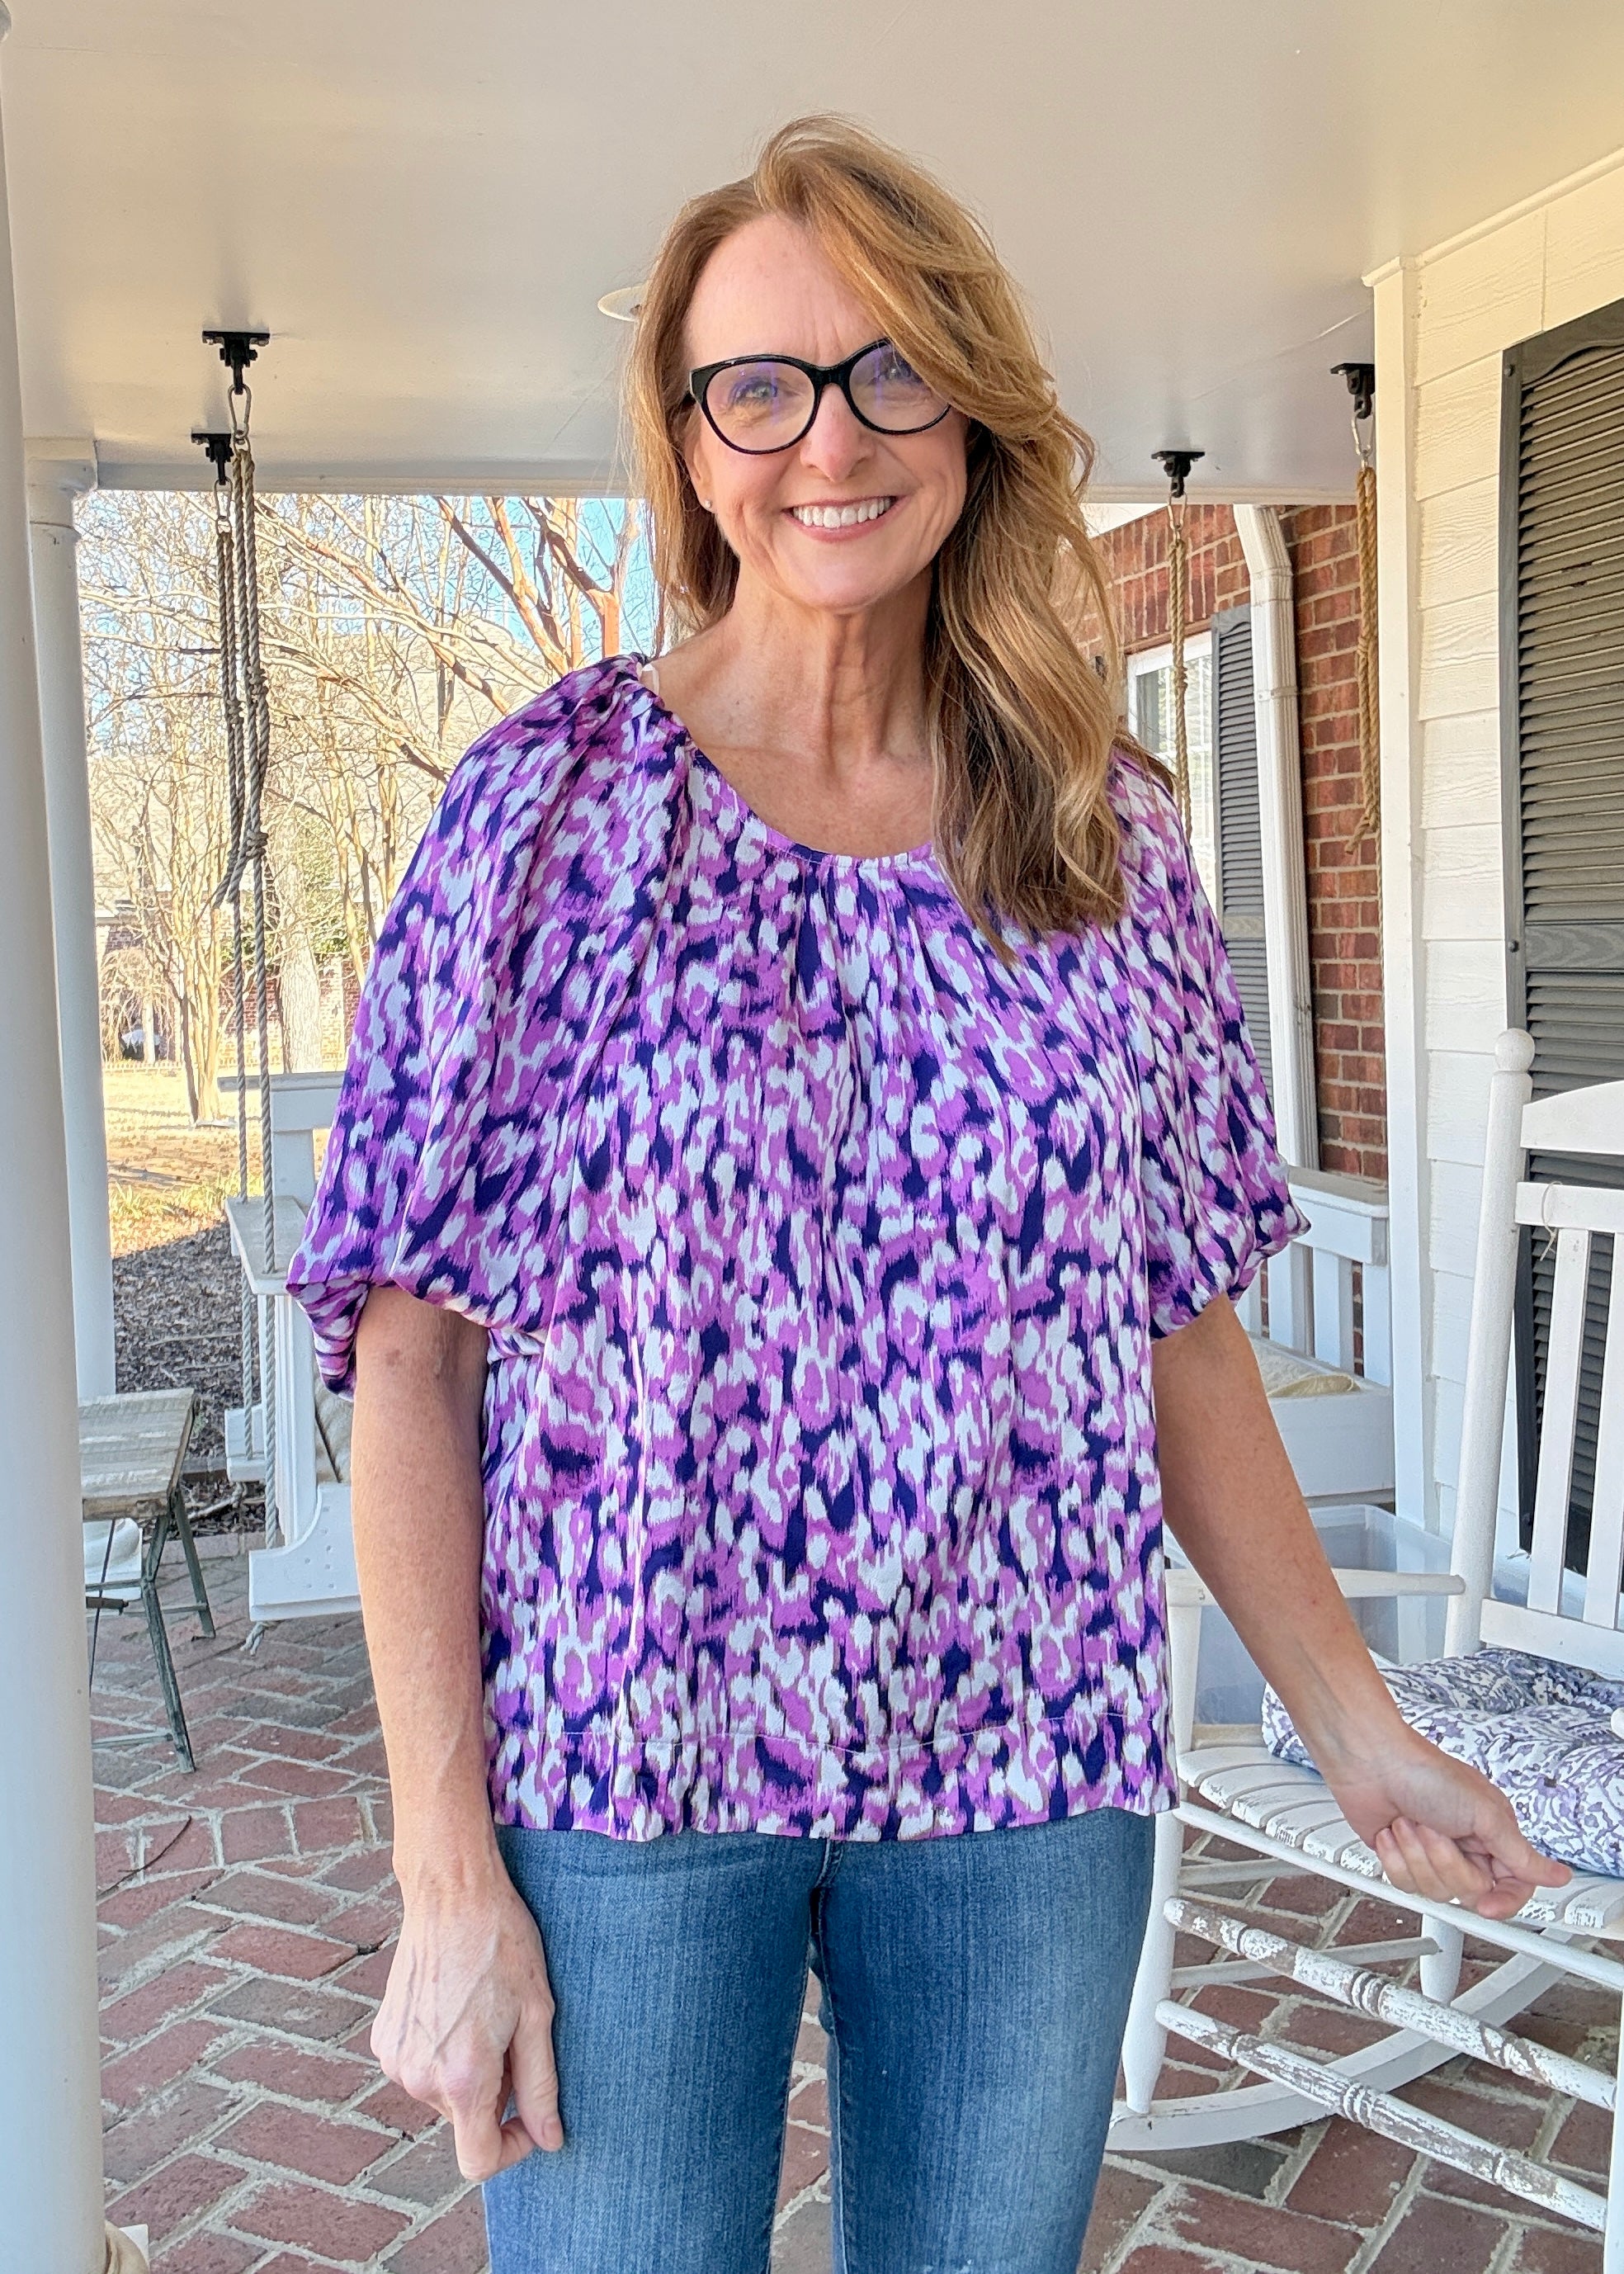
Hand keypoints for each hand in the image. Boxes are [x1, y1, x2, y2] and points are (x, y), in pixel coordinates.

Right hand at [373, 1874, 562, 2179]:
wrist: (451, 1894)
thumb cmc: (502, 1946)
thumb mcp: (537, 2014)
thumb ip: (541, 2087)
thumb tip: (549, 2140)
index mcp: (462, 2079)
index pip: (478, 2160)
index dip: (511, 2149)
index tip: (529, 2117)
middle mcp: (418, 2078)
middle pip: (464, 2120)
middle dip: (494, 2092)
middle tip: (510, 2034)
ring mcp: (394, 2059)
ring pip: (442, 2093)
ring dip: (468, 2071)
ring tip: (482, 2013)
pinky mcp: (382, 2038)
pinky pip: (419, 2067)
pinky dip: (441, 2052)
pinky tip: (455, 2006)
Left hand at [1320, 1723, 1571, 1920]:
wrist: (1369, 1761)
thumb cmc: (1424, 1772)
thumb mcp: (1483, 1813)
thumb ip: (1520, 1855)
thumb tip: (1558, 1875)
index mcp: (1493, 1834)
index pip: (1514, 1885)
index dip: (1504, 1901)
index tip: (1486, 1907)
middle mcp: (1466, 1846)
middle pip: (1469, 1891)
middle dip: (1446, 1861)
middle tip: (1436, 1829)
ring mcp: (1432, 1854)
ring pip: (1434, 1890)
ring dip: (1417, 1854)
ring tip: (1412, 1823)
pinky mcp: (1402, 1858)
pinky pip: (1404, 1884)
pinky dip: (1395, 1856)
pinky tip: (1392, 1831)